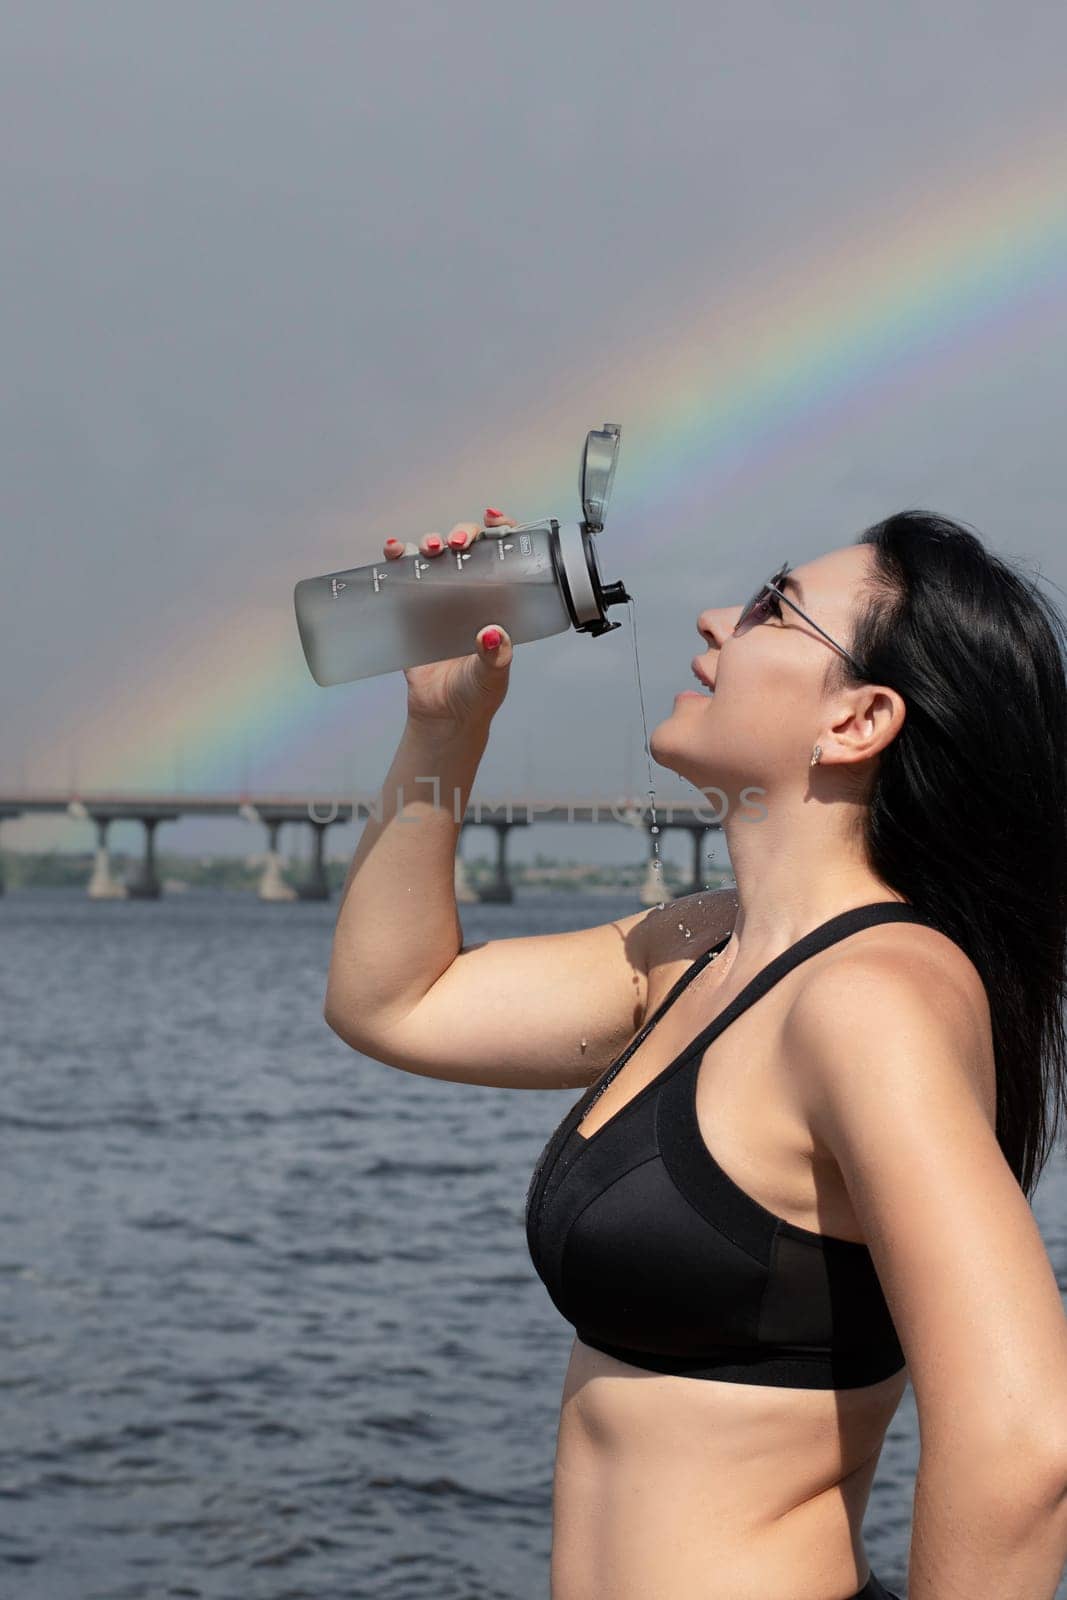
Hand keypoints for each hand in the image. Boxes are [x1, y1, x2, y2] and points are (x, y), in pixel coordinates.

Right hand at [382, 508, 517, 734]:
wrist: (442, 718)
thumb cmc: (475, 696)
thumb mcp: (492, 677)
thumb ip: (495, 657)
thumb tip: (493, 634)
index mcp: (497, 602)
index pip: (504, 556)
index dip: (502, 531)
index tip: (494, 520)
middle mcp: (469, 594)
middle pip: (466, 548)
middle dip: (461, 534)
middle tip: (455, 543)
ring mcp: (439, 600)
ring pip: (434, 556)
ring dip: (428, 542)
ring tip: (426, 549)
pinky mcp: (410, 611)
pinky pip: (403, 577)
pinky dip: (396, 558)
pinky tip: (392, 551)